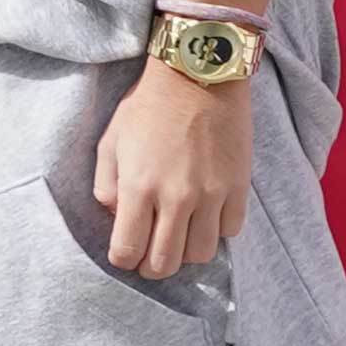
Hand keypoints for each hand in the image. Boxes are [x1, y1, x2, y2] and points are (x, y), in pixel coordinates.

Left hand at [95, 62, 254, 277]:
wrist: (198, 77)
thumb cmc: (147, 107)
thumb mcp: (110, 141)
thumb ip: (106, 185)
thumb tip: (115, 217)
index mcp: (138, 187)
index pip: (128, 249)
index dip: (123, 260)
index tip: (123, 255)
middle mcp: (176, 198)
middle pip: (165, 262)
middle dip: (152, 267)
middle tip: (147, 260)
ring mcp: (211, 195)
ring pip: (201, 253)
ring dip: (185, 252)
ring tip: (177, 238)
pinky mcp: (239, 188)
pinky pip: (229, 231)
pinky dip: (215, 231)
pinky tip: (204, 217)